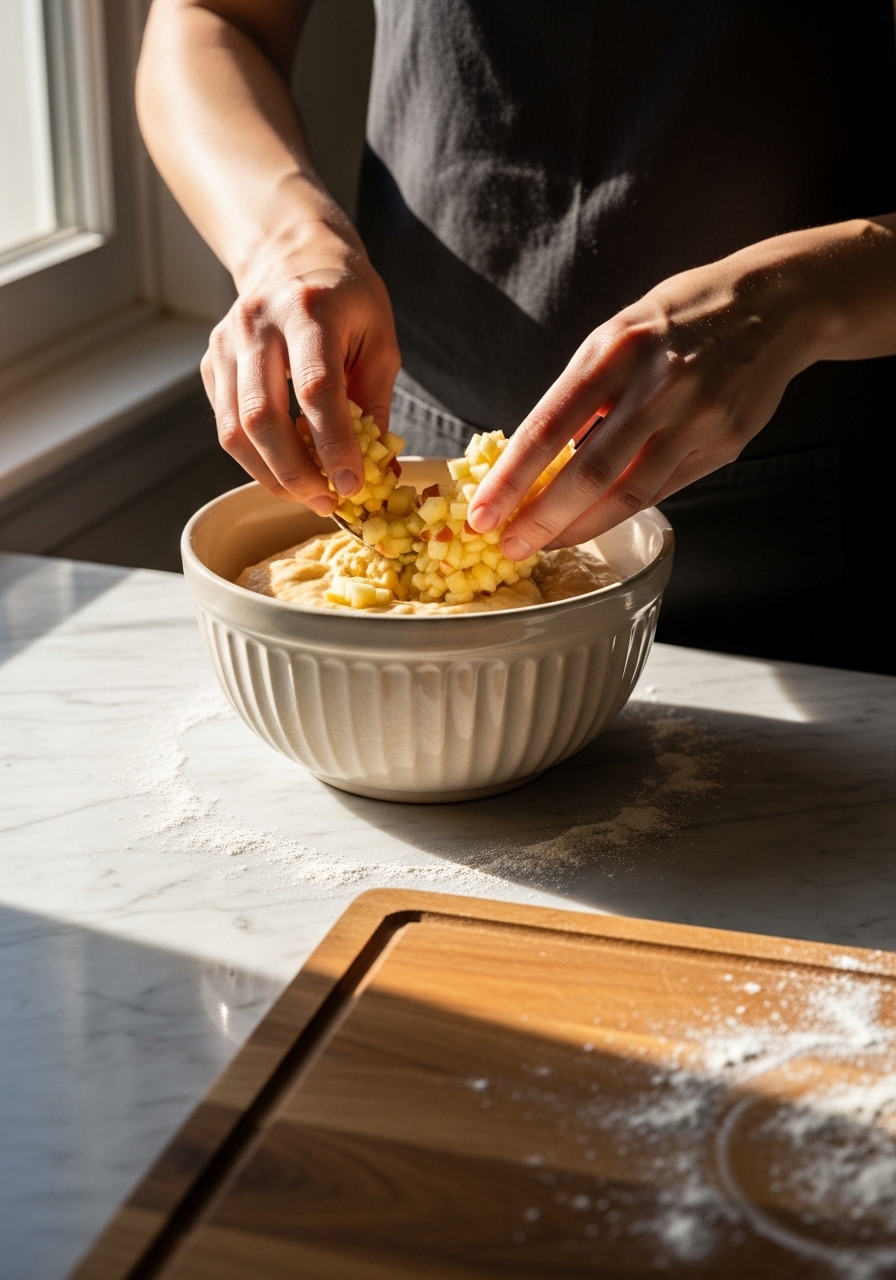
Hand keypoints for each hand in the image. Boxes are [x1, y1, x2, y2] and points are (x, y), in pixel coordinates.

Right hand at [200, 222, 399, 513]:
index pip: (315, 388)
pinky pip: (225, 426)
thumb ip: (376, 405)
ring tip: (307, 496)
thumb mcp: (380, 342)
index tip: (352, 485)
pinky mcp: (210, 364)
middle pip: (261, 415)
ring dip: (271, 476)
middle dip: (294, 473)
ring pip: (234, 429)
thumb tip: (380, 475)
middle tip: (326, 503)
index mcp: (308, 310)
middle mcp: (256, 324)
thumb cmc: (348, 302)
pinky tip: (285, 470)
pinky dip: (255, 459)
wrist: (294, 256)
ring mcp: (225, 343)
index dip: (333, 445)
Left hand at [467, 242, 829, 556]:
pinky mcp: (723, 444)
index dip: (510, 478)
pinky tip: (593, 523)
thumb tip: (537, 457)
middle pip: (587, 473)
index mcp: (615, 350)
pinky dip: (621, 511)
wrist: (774, 304)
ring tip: (544, 543)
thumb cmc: (679, 318)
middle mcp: (656, 386)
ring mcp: (695, 418)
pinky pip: (661, 490)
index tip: (481, 512)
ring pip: (626, 494)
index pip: (548, 427)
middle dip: (540, 519)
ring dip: (578, 528)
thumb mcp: (618, 333)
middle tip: (508, 545)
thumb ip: (582, 392)